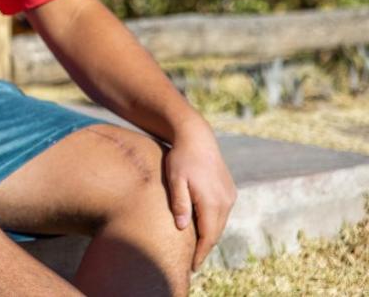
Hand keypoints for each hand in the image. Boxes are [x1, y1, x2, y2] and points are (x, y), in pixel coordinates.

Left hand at [164, 119, 236, 269]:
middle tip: (193, 262)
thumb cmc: (181, 158)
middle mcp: (225, 201)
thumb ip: (180, 203)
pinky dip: (212, 223)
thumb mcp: (175, 179)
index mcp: (212, 201)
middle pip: (216, 232)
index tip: (192, 267)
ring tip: (196, 248)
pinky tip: (201, 226)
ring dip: (209, 235)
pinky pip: (221, 213)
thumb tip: (183, 228)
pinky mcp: (229, 190)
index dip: (201, 253)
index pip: (208, 236)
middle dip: (205, 248)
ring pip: (219, 223)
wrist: (197, 137)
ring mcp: (229, 195)